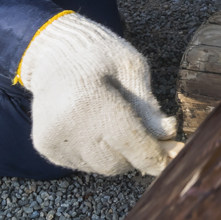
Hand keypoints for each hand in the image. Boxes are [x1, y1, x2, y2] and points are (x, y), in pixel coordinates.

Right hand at [16, 11, 181, 175]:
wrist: (54, 53)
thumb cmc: (99, 55)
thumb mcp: (132, 68)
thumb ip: (149, 106)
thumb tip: (167, 135)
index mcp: (91, 99)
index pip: (131, 143)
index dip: (156, 155)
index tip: (174, 158)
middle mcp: (67, 124)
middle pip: (118, 162)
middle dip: (138, 153)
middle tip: (150, 136)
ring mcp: (53, 138)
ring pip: (101, 167)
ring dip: (117, 154)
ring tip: (117, 124)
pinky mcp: (45, 147)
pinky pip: (83, 164)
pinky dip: (97, 153)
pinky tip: (96, 127)